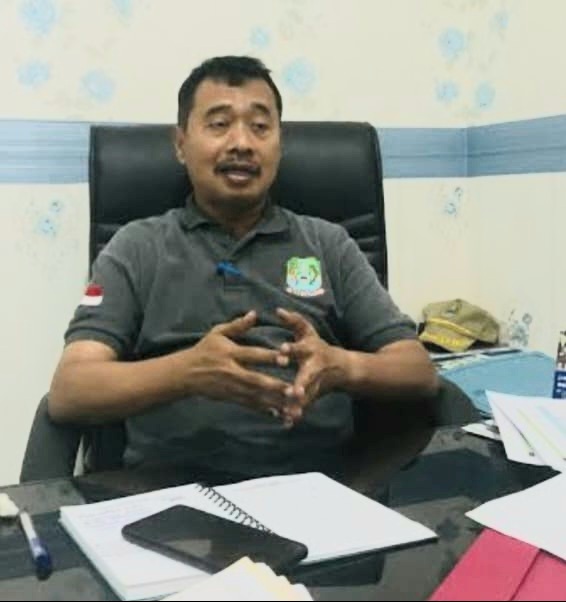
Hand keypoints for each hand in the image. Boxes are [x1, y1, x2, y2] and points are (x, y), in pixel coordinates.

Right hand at [186, 311, 294, 416]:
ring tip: (291, 404)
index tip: (286, 358)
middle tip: (293, 389)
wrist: (185, 373)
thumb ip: (238, 325)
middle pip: (255, 380)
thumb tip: (254, 313)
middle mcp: (231, 371)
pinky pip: (248, 404)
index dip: (269, 357)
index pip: (252, 355)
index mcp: (230, 353)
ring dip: (273, 400)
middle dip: (274, 385)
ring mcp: (231, 387)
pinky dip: (263, 409)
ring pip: (254, 395)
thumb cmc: (204, 350)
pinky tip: (278, 413)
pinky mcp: (230, 397)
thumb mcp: (217, 333)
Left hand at [276, 308, 343, 422]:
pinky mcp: (313, 396)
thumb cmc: (318, 347)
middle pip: (307, 377)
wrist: (343, 369)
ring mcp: (315, 384)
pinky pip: (304, 406)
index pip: (300, 348)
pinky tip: (287, 423)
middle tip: (295, 392)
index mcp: (310, 351)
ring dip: (299, 404)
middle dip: (301, 384)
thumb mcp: (308, 332)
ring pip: (306, 395)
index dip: (291, 349)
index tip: (282, 350)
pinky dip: (296, 414)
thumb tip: (277, 310)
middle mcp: (314, 368)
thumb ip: (293, 321)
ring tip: (290, 413)